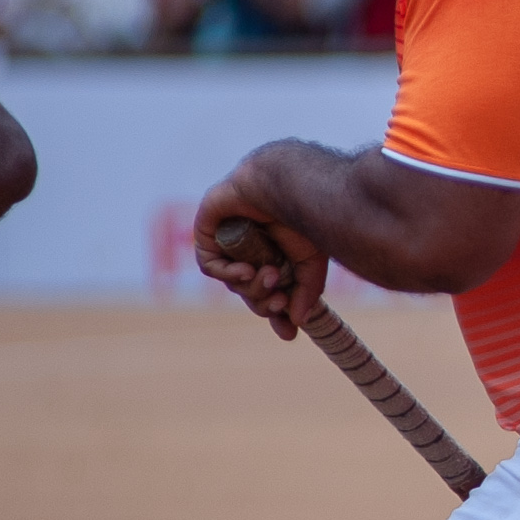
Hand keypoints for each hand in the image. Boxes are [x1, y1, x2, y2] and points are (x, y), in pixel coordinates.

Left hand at [191, 175, 325, 340]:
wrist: (282, 186)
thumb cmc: (301, 216)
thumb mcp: (312, 262)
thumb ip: (307, 292)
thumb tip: (297, 321)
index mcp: (275, 258)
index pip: (272, 295)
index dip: (278, 315)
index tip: (289, 333)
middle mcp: (251, 253)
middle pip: (252, 294)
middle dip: (265, 303)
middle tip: (279, 303)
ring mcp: (228, 245)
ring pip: (233, 283)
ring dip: (251, 287)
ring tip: (269, 276)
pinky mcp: (207, 235)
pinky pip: (210, 267)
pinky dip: (227, 274)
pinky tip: (246, 271)